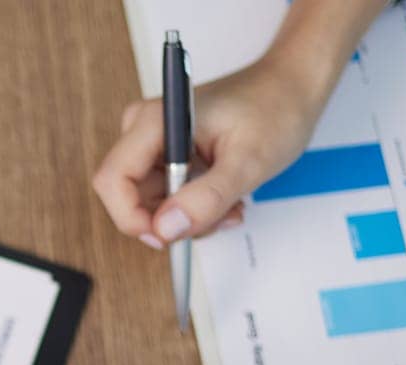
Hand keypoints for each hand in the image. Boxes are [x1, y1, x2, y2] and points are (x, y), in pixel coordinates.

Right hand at [93, 55, 325, 247]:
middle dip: (172, 221)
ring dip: (190, 217)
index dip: (132, 218)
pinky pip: (167, 197)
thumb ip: (206, 198)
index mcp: (156, 121)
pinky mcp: (168, 155)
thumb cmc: (276, 109)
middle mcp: (145, 130)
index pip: (113, 181)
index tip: (168, 236)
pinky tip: (225, 199)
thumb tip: (164, 230)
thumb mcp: (247, 162)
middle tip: (218, 216)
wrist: (292, 87)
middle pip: (130, 198)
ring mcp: (156, 143)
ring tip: (231, 206)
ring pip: (151, 204)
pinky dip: (195, 208)